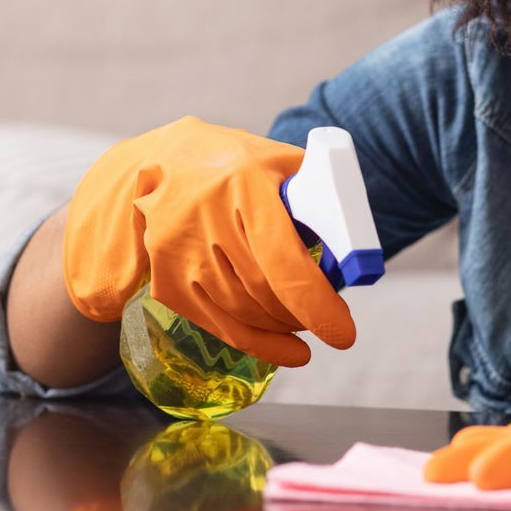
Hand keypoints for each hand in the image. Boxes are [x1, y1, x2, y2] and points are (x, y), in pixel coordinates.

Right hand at [63, 116, 354, 366]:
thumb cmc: (231, 162)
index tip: (343, 331)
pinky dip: (260, 344)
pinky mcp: (169, 280)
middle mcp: (206, 219)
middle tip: (331, 319)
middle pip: (265, 292)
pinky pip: (220, 326)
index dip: (314, 302)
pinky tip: (289, 350)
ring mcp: (181, 253)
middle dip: (305, 315)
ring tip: (306, 321)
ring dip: (284, 327)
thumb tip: (353, 238)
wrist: (157, 165)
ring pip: (245, 312)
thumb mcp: (275, 159)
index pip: (281, 259)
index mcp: (242, 184)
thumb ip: (315, 189)